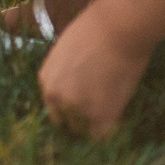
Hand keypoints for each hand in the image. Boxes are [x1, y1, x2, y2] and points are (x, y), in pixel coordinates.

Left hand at [37, 0, 156, 139]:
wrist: (118, 29)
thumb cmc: (95, 31)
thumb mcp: (66, 52)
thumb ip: (66, 75)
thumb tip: (75, 87)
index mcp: (46, 81)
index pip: (53, 107)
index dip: (69, 109)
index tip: (82, 108)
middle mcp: (57, 98)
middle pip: (67, 122)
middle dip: (81, 119)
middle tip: (99, 111)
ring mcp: (78, 109)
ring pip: (85, 130)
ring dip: (96, 123)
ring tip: (111, 106)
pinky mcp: (101, 115)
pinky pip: (102, 135)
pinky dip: (109, 129)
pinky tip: (117, 116)